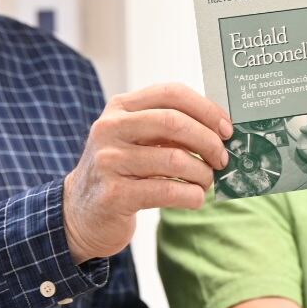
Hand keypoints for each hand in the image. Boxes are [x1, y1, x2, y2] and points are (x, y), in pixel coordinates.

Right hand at [64, 83, 231, 261]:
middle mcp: (110, 129)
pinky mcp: (114, 195)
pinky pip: (166, 191)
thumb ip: (169, 129)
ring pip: (174, 159)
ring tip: (206, 182)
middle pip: (174, 122)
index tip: (227, 128)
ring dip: (202, 173)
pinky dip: (191, 195)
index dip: (206, 109)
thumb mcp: (137, 140)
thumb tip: (221, 129)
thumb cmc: (121, 173)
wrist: (80, 214)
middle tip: (222, 158)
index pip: (171, 93)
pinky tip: (195, 198)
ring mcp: (109, 161)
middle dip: (208, 141)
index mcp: (120, 108)